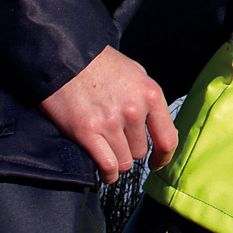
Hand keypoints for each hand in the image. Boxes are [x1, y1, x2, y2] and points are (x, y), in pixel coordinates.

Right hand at [40, 46, 176, 182]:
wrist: (65, 58)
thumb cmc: (100, 65)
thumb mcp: (136, 73)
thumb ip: (148, 100)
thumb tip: (157, 126)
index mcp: (150, 94)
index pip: (168, 139)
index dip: (164, 157)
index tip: (157, 162)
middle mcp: (134, 111)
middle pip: (140, 151)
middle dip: (130, 149)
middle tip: (117, 140)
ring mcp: (111, 123)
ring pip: (124, 162)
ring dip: (117, 160)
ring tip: (108, 151)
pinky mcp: (87, 132)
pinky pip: (107, 166)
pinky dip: (108, 174)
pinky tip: (106, 173)